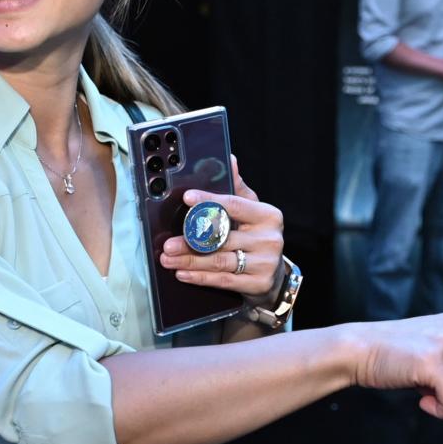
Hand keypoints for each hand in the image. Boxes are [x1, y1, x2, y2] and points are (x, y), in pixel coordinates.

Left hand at [160, 154, 284, 300]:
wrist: (274, 274)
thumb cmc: (257, 237)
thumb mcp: (252, 211)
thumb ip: (237, 189)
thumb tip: (230, 159)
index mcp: (268, 215)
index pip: (234, 205)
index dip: (209, 201)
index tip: (187, 198)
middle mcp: (269, 238)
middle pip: (223, 238)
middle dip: (191, 241)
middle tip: (168, 243)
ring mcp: (265, 263)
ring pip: (220, 261)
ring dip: (190, 261)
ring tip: (168, 259)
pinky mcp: (258, 283)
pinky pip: (223, 280)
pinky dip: (200, 277)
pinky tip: (183, 273)